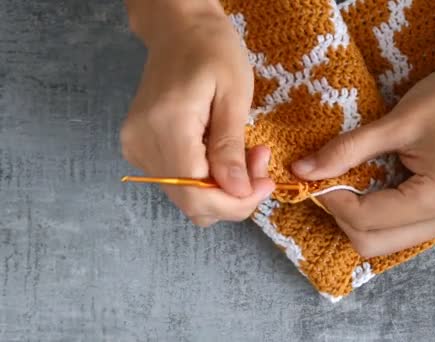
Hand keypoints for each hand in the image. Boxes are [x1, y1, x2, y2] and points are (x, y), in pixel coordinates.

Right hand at [121, 9, 274, 226]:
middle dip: (233, 196)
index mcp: (167, 127)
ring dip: (222, 189)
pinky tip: (222, 154)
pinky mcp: (139, 148)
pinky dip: (205, 180)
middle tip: (259, 163)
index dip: (236, 202)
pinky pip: (177, 183)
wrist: (179, 30)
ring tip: (245, 156)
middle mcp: (143, 144)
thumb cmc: (213, 51)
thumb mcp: (234, 95)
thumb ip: (231, 147)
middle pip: (190, 203)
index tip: (267, 183)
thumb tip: (237, 193)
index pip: (197, 195)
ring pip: (185, 198)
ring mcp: (136, 148)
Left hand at [292, 51, 434, 257]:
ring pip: (386, 241)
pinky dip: (379, 213)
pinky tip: (372, 184)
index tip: (313, 173)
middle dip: (342, 215)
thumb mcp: (397, 122)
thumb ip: (346, 150)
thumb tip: (301, 171)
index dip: (331, 199)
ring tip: (349, 180)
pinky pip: (403, 228)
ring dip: (360, 217)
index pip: (365, 220)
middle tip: (328, 179)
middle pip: (372, 244)